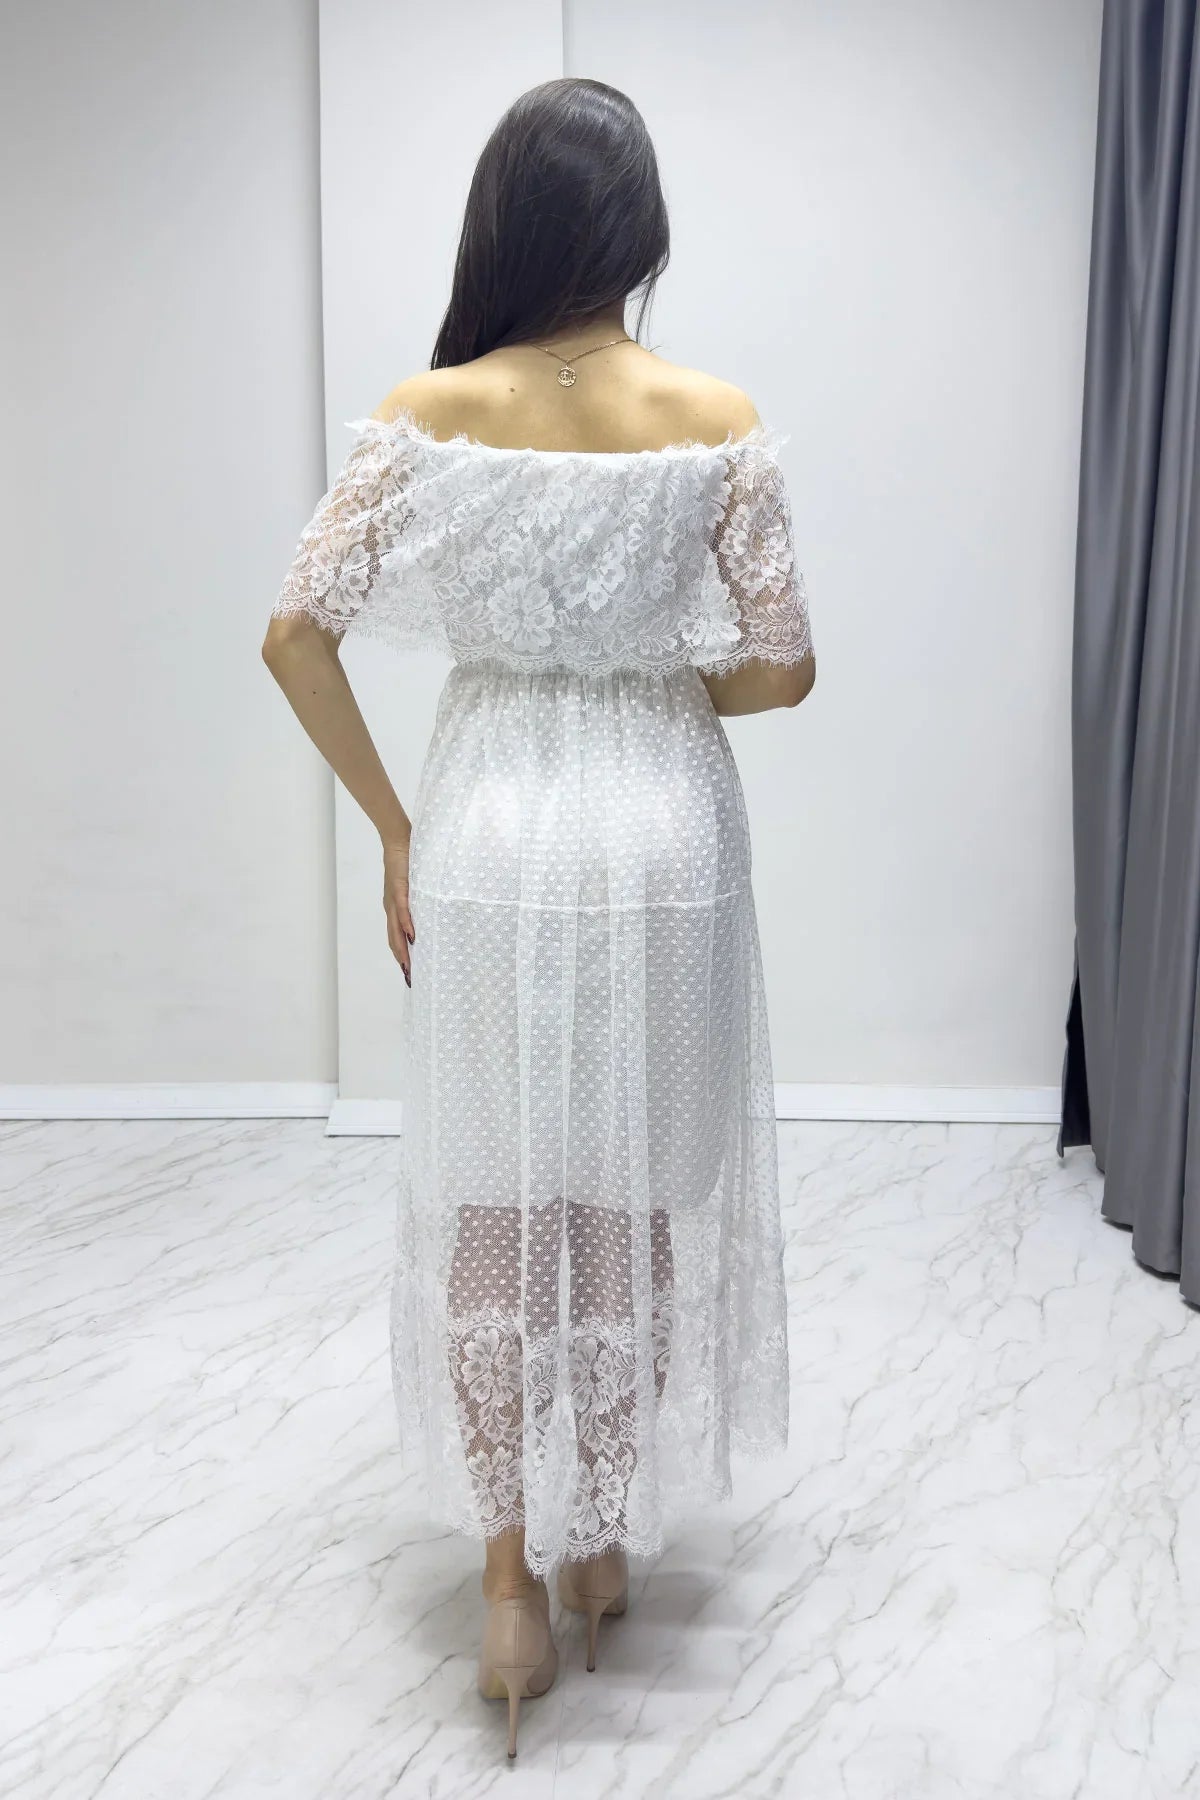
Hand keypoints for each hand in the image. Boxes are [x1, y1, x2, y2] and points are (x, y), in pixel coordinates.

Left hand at [382, 838, 414, 985]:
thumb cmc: (407, 862)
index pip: (396, 937)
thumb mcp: (413, 887)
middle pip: (394, 939)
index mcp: (394, 909)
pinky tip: (411, 936)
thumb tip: (429, 917)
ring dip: (402, 948)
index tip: (409, 973)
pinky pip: (402, 910)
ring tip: (408, 965)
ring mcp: (393, 899)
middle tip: (410, 977)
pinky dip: (406, 924)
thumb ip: (417, 902)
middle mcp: (391, 908)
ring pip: (396, 930)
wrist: (398, 841)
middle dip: (402, 959)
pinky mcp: (399, 889)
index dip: (401, 956)